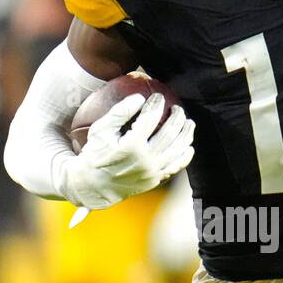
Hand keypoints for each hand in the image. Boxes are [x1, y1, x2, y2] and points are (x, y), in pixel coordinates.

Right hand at [59, 92, 194, 209]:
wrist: (94, 185)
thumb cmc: (96, 154)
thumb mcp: (100, 130)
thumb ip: (119, 112)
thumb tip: (140, 98)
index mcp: (130, 146)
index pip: (150, 119)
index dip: (156, 105)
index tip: (158, 97)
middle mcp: (145, 160)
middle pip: (169, 133)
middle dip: (176, 117)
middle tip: (177, 108)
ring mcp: (152, 171)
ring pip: (177, 150)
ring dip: (186, 133)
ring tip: (189, 122)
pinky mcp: (155, 180)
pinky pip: (176, 167)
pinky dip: (185, 156)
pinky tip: (188, 146)